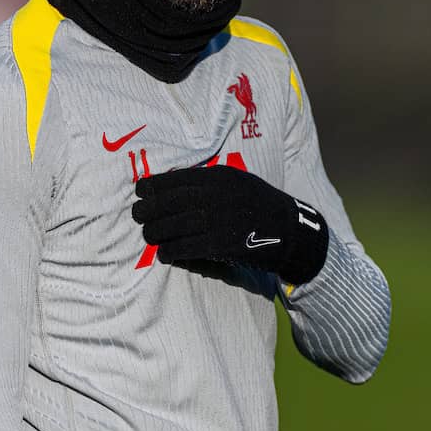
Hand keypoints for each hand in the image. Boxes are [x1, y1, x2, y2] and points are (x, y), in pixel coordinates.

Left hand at [132, 165, 328, 284]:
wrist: (293, 232)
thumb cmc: (262, 206)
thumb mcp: (239, 183)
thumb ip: (211, 183)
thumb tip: (174, 186)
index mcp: (222, 177)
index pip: (179, 178)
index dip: (154, 186)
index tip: (140, 191)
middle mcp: (219, 195)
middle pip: (173, 201)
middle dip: (149, 209)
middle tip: (137, 215)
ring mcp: (222, 220)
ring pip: (177, 225)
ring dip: (157, 232)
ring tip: (148, 235)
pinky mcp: (224, 244)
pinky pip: (189, 247)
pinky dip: (172, 251)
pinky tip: (165, 254)